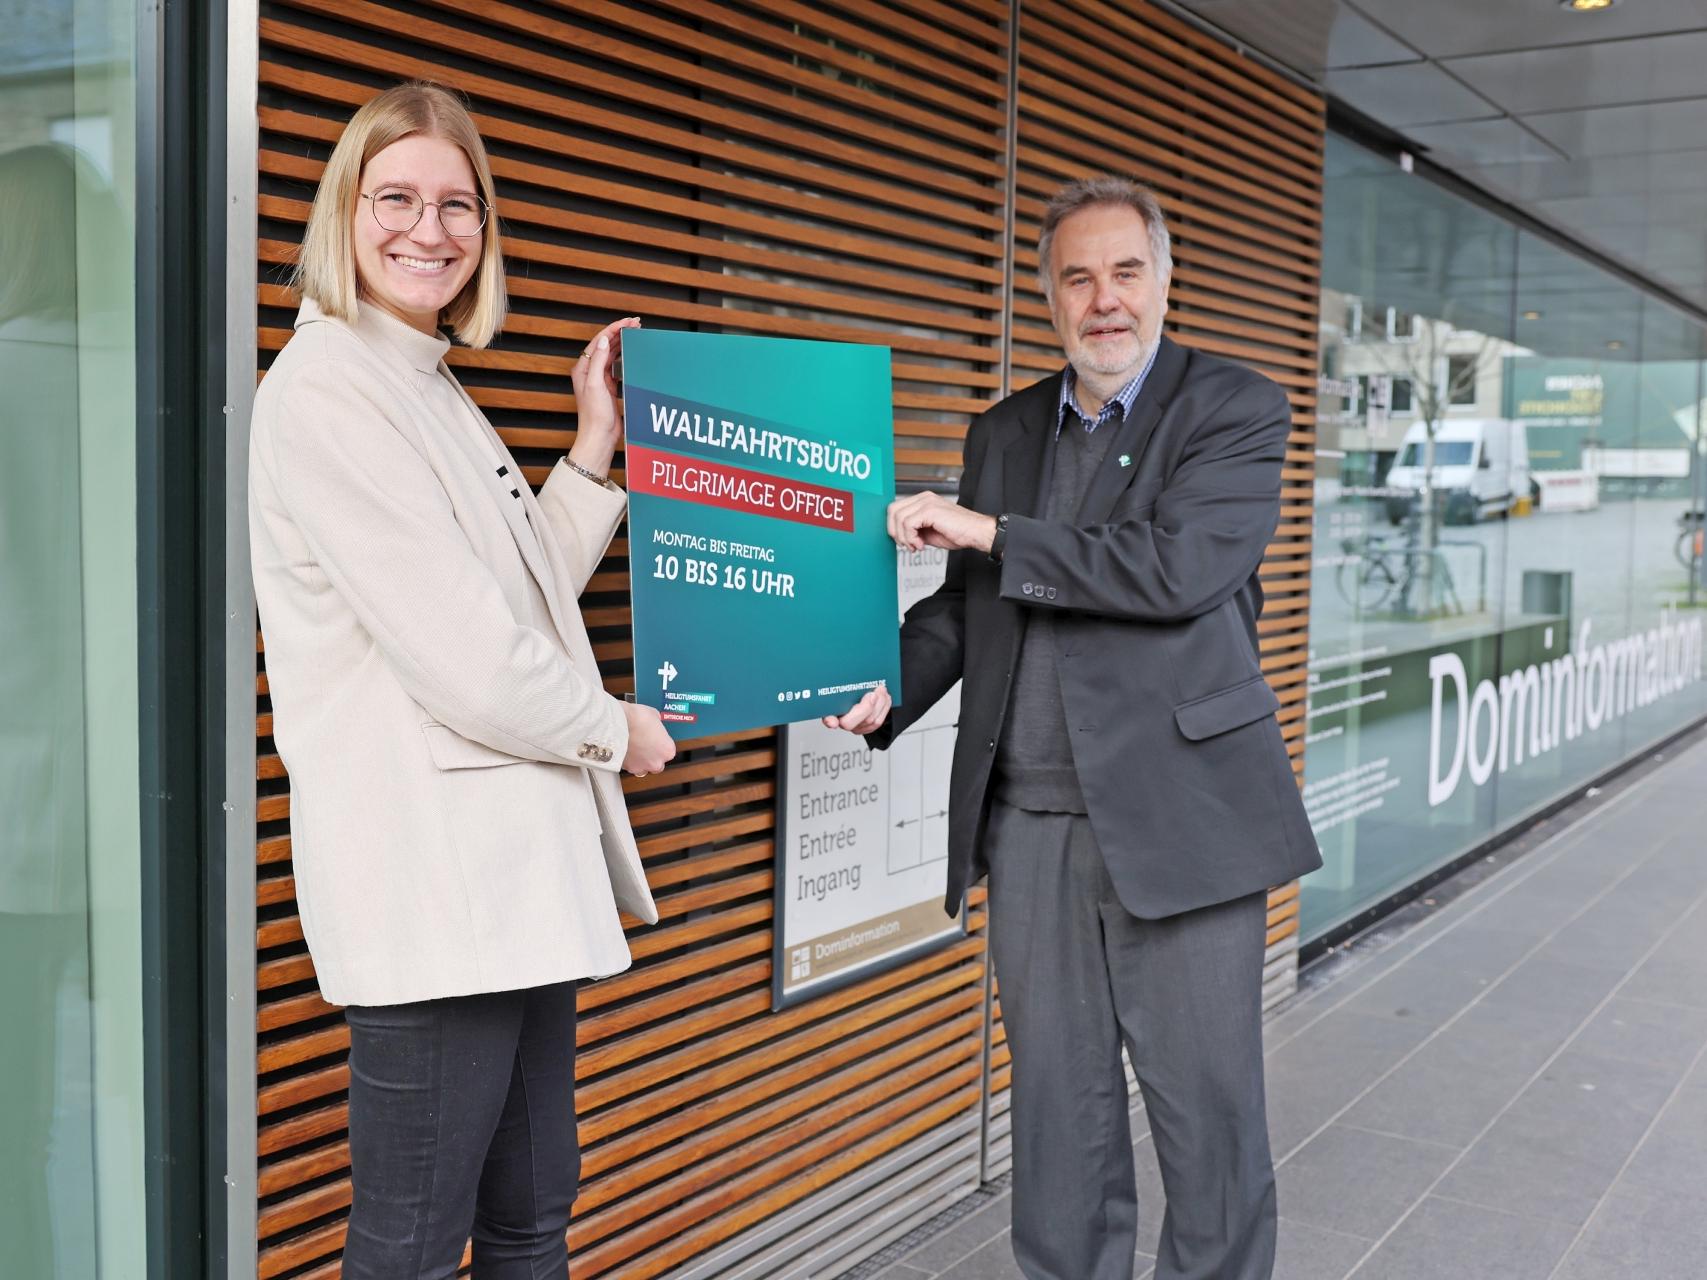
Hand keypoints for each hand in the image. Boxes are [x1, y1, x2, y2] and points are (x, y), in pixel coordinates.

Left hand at [569, 316, 640, 477]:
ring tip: (635, 332)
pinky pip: (617, 366)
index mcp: (583, 369)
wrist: (599, 437)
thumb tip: (605, 340)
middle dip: (620, 332)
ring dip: (623, 342)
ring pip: (612, 354)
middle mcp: (590, 372)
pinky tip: (633, 352)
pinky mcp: (609, 387)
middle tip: (636, 323)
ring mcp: (600, 379)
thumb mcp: (595, 385)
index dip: (614, 329)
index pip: (599, 341)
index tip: (628, 322)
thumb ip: (598, 361)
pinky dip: (625, 356)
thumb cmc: (594, 416)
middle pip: (606, 345)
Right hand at [621, 700, 675, 775]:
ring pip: (642, 768)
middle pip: (657, 764)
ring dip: (639, 760)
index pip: (668, 751)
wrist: (616, 724)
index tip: (655, 739)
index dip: (660, 744)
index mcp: (667, 750)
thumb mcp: (654, 715)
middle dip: (651, 756)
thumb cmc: (636, 719)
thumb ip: (656, 724)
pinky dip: (627, 760)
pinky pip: (629, 766)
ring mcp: (640, 767)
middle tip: (644, 744)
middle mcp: (656, 762)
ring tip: (633, 747)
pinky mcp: (626, 769)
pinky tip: (624, 749)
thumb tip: (654, 722)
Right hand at [822, 683, 891, 735]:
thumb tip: (841, 665)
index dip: (829, 720)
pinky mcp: (864, 727)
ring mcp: (853, 725)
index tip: (832, 721)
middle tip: (873, 694)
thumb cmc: (848, 683)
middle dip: (865, 708)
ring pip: (867, 722)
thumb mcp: (843, 678)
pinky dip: (884, 708)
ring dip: (879, 704)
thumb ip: (840, 677)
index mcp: (829, 708)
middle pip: (849, 723)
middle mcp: (839, 720)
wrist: (860, 689)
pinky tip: (885, 698)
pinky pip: (876, 722)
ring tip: (881, 690)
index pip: (825, 716)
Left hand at [888, 491, 996, 554]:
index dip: (895, 527)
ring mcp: (926, 502)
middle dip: (895, 532)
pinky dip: (911, 538)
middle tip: (907, 545)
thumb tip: (899, 536)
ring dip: (904, 538)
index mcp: (923, 500)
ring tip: (917, 545)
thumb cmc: (958, 532)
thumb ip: (914, 529)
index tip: (904, 542)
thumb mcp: (929, 531)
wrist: (976, 533)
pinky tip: (922, 544)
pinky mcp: (930, 510)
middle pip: (892, 510)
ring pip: (899, 518)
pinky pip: (908, 524)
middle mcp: (924, 498)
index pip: (895, 509)